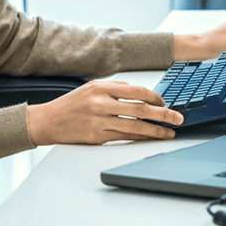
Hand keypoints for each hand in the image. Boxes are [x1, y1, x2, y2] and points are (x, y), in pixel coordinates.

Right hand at [25, 81, 181, 145]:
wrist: (47, 121)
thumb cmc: (70, 105)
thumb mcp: (90, 88)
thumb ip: (114, 87)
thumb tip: (139, 92)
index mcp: (101, 87)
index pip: (136, 90)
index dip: (155, 97)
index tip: (165, 102)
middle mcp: (101, 102)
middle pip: (141, 108)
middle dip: (163, 114)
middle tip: (178, 118)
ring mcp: (99, 121)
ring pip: (135, 126)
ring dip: (156, 130)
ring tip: (169, 132)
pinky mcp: (97, 136)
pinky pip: (124, 137)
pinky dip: (140, 138)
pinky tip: (151, 138)